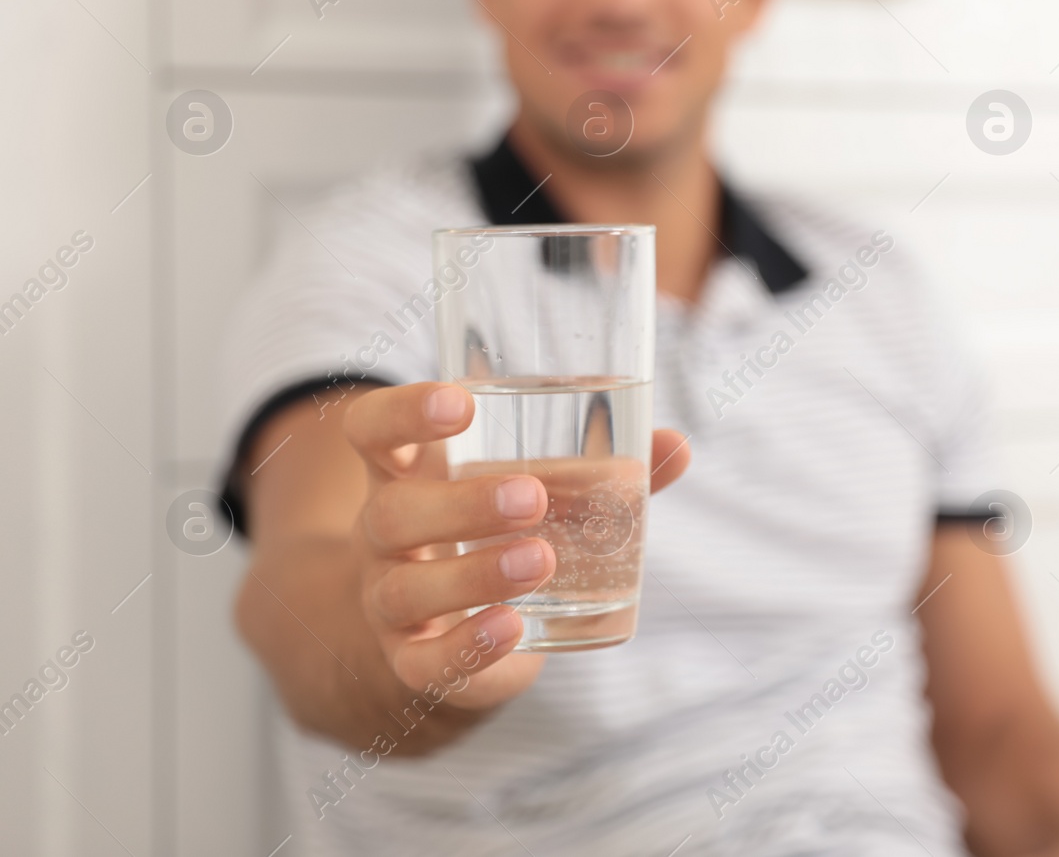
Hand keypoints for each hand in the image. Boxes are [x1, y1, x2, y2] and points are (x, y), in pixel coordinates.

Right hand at [343, 381, 690, 709]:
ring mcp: (389, 601)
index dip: (404, 413)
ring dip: (474, 574)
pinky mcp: (413, 661)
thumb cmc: (496, 534)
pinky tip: (513, 628)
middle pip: (393, 513)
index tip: (461, 404)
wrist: (446, 627)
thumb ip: (601, 470)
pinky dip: (469, 646)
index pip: (373, 429)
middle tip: (534, 497)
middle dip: (462, 504)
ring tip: (541, 560)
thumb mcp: (535, 492)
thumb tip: (676, 445)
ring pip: (406, 589)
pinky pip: (426, 662)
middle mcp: (384, 534)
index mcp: (408, 472)